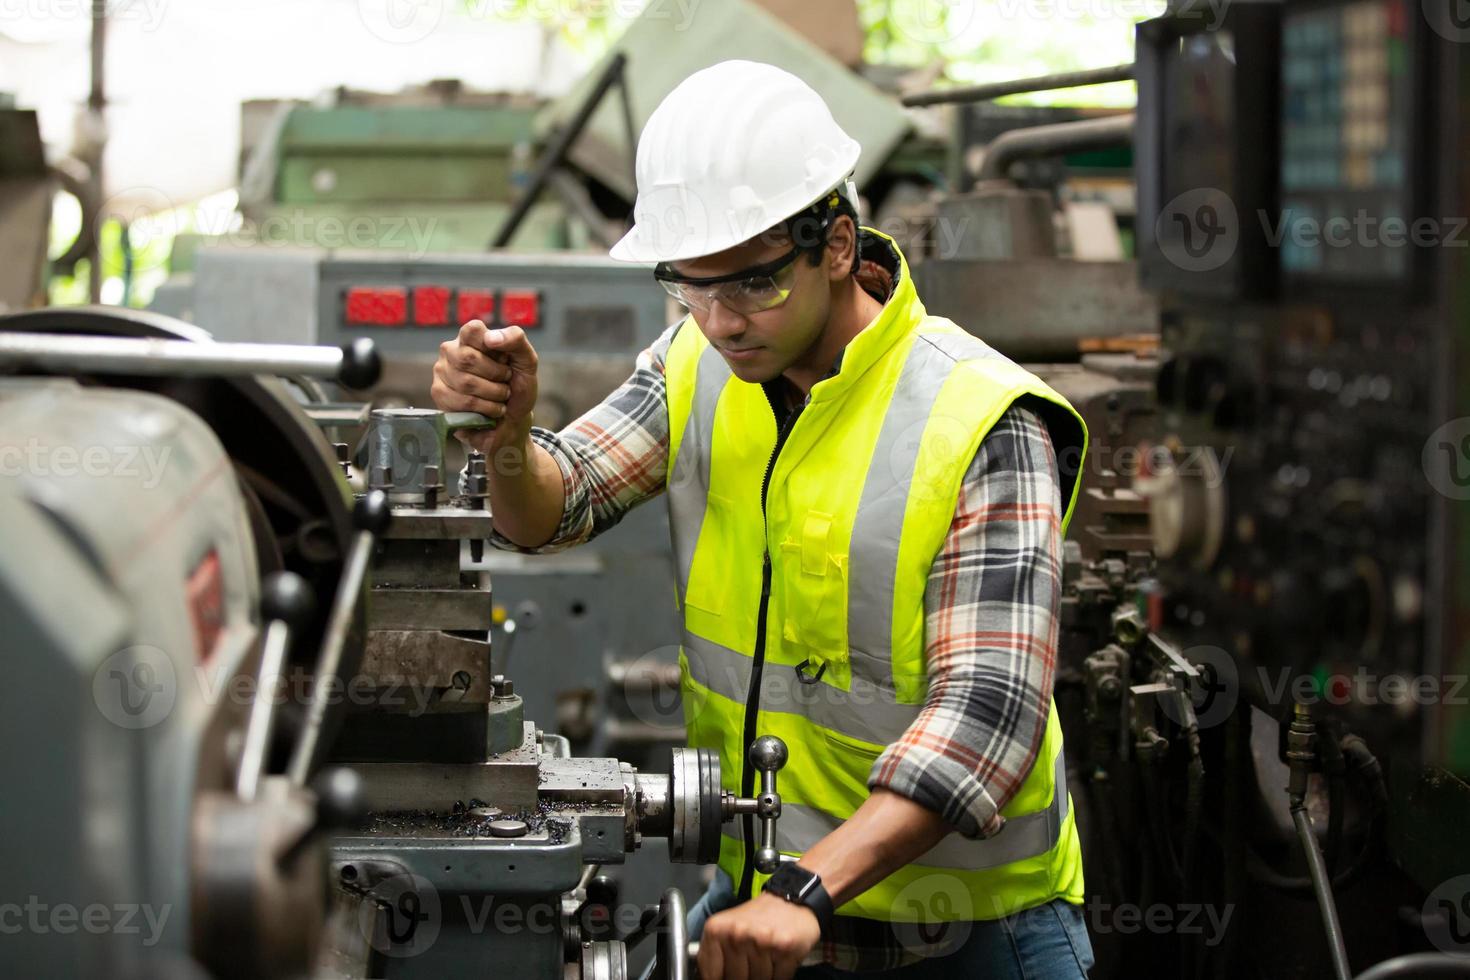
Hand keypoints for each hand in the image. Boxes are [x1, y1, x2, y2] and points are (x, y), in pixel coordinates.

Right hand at [431, 320, 538, 453]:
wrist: (513, 420)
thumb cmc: (517, 386)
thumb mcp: (526, 361)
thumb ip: (516, 340)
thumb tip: (490, 338)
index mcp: (471, 338)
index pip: (472, 330)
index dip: (492, 346)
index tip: (505, 359)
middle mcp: (452, 351)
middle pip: (468, 357)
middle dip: (496, 375)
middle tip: (506, 381)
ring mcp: (442, 372)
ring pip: (465, 382)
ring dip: (494, 394)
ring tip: (501, 397)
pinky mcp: (439, 395)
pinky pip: (461, 402)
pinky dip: (485, 408)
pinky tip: (490, 409)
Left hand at [698, 892, 820, 979]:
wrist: (793, 898)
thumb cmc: (759, 917)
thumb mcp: (727, 929)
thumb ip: (715, 955)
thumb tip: (710, 979)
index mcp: (717, 929)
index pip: (711, 975)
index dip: (721, 977)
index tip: (729, 972)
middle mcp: (738, 933)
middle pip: (736, 979)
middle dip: (745, 975)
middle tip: (752, 960)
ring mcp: (762, 941)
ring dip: (764, 975)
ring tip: (767, 955)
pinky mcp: (785, 947)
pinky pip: (779, 978)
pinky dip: (780, 973)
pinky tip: (779, 956)